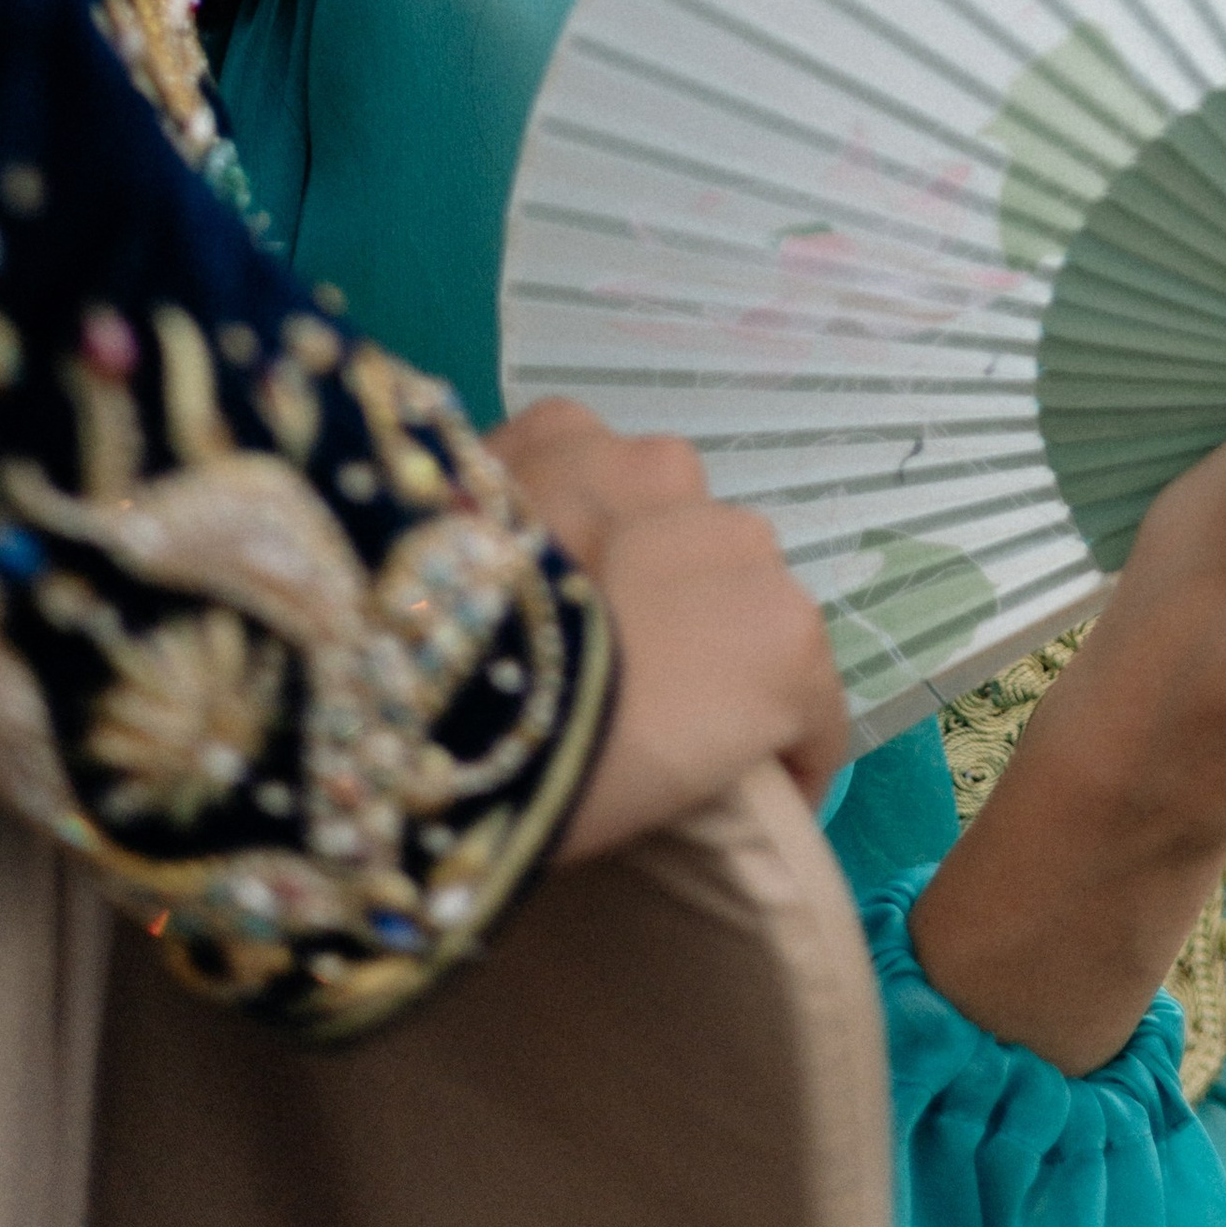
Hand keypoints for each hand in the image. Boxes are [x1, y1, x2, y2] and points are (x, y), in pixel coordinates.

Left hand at [491, 399, 850, 857]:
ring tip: (555, 604)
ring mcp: (651, 469)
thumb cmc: (549, 789)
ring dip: (630, 550)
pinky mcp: (564, 425)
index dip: (778, 754)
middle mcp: (741, 537)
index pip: (813, 705)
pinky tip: (514, 537)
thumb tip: (681, 736)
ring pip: (664, 510)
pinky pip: (584, 458)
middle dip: (693, 633)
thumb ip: (705, 743)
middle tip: (616, 691)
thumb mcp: (660, 801)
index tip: (731, 788)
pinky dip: (561, 490)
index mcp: (783, 641)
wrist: (412, 693)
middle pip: (734, 594)